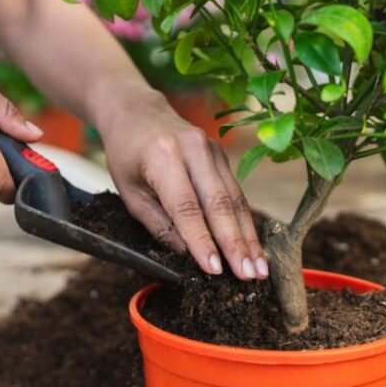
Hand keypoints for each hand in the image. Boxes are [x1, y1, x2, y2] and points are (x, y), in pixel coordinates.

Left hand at [99, 93, 266, 279]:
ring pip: (234, 199)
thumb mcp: (130, 192)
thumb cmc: (126, 155)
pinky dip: (244, 222)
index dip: (202, 240)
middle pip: (219, 203)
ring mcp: (211, 149)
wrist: (136, 111)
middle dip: (236, 244)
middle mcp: (193, 149)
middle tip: (250, 275)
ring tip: (259, 269)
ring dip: (248, 237)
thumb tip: (186, 256)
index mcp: (162, 156)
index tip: (215, 270)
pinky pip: (235, 192)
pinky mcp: (221, 154)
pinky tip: (253, 246)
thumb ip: (158, 223)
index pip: (186, 207)